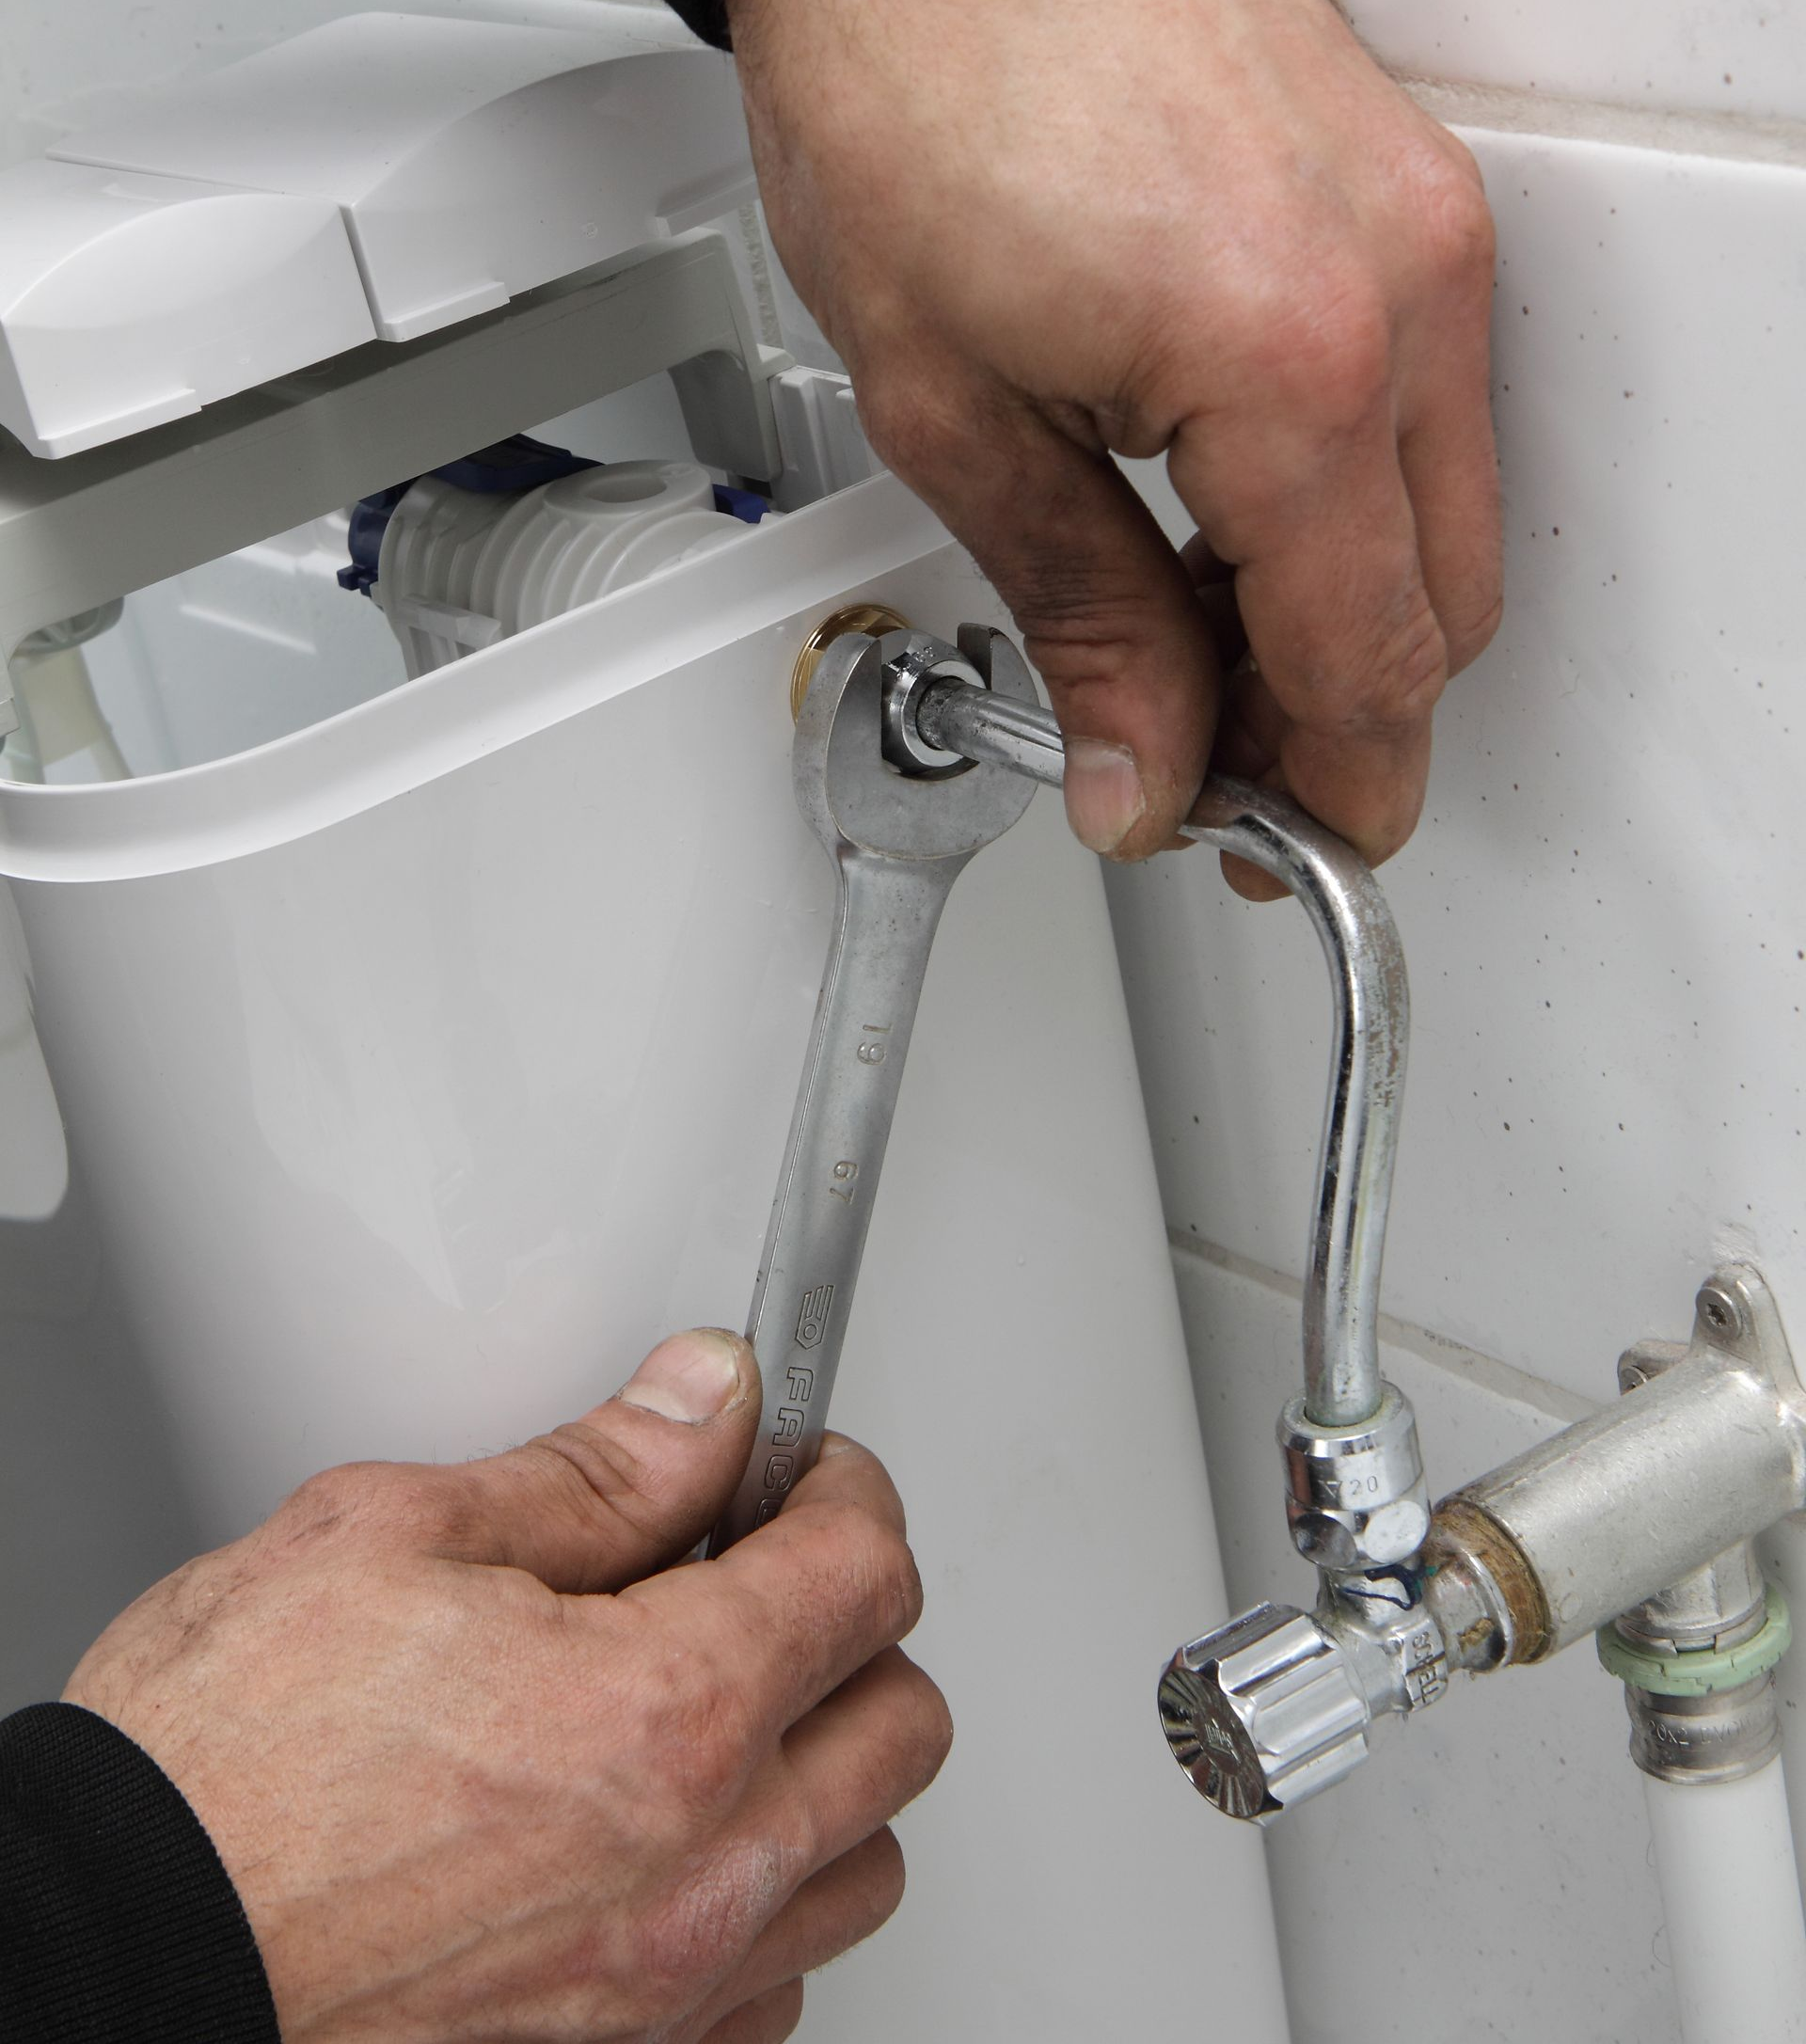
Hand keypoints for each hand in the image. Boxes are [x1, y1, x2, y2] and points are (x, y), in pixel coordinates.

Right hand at [64, 1330, 949, 2042]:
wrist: (113, 1964)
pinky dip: (763, 1894)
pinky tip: (674, 1833)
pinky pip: (778, 1981)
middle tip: (762, 1568)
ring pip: (862, 1859)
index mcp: (660, 1716)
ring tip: (720, 1699)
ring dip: (823, 1761)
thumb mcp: (396, 1536)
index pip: (865, 1575)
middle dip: (853, 1617)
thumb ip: (598, 1469)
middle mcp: (694, 1874)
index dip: (841, 1490)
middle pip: (902, 1719)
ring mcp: (664, 1992)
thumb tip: (708, 1401)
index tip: (802, 1471)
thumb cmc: (217, 1774)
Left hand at [729, 0, 1500, 885]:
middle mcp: (1400, 284)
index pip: (1367, 664)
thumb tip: (1148, 772)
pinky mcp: (1397, 186)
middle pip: (1436, 608)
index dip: (1326, 794)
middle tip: (1219, 774)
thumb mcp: (958, 416)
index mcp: (1291, 362)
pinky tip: (1239, 535)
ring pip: (1443, 514)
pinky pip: (1423, 406)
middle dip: (1340, 723)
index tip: (1274, 852)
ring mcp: (1418, 221)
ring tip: (1203, 661)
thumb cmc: (908, 78)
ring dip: (1343, 617)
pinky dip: (1347, 504)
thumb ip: (1087, 624)